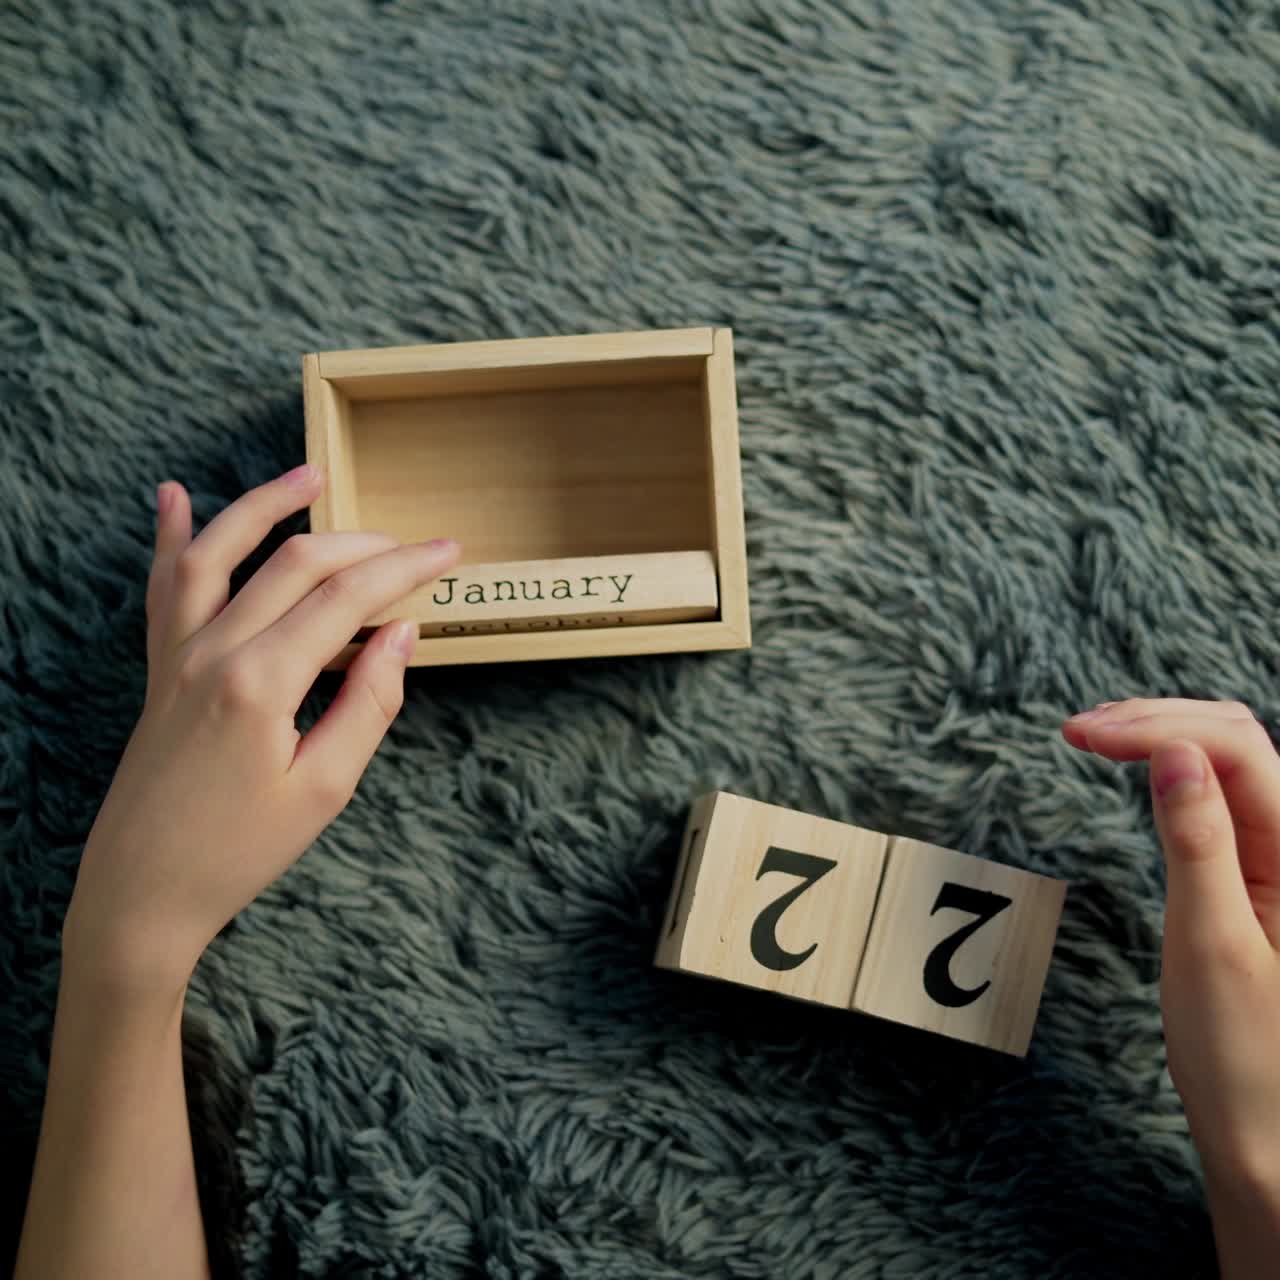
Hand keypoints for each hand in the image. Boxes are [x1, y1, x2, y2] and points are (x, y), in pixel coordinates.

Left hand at [63, 464, 459, 996]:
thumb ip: (369, 704)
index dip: (404, 569)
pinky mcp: (160, 669)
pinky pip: (162, 586)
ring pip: (221, 552)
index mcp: (262, 682)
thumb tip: (402, 635)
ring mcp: (178, 655)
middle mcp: (214, 651)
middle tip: (412, 543)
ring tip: (309, 474)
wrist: (142, 892)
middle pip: (295, 564)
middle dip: (362, 544)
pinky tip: (174, 496)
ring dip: (265, 506)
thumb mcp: (324, 789)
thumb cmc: (238, 851)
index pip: (346, 599)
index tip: (448, 551)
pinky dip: (169, 535)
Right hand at [1063, 698, 1279, 1192]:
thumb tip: (1174, 755)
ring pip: (1229, 762)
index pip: (1239, 750)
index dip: (1159, 726)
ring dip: (1163, 737)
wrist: (1272, 1145)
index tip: (1081, 735)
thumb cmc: (1248, 1063)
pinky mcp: (1261, 876)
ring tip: (1094, 735)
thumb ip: (1200, 844)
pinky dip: (1173, 774)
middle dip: (1157, 720)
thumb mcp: (1212, 947)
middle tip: (1078, 730)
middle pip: (1238, 741)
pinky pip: (1223, 800)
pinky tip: (1138, 766)